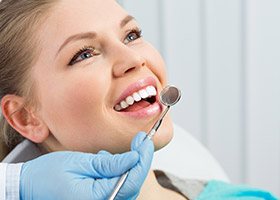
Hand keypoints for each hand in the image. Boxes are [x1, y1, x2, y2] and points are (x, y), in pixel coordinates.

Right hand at [20, 132, 153, 199]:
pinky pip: (116, 187)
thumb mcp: (79, 163)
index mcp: (97, 198)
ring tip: (119, 150)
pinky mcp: (97, 199)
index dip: (142, 159)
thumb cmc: (47, 176)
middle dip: (140, 161)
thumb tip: (133, 158)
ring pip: (126, 185)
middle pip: (132, 184)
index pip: (131, 180)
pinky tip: (107, 160)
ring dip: (129, 166)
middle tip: (141, 141)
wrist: (29, 187)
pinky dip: (118, 172)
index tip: (144, 141)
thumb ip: (108, 164)